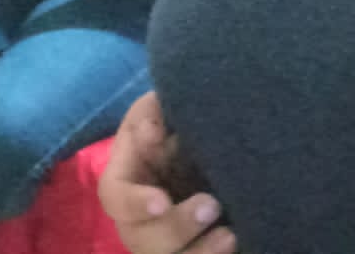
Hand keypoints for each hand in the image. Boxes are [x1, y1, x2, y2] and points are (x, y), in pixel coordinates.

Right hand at [99, 92, 234, 253]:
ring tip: (230, 234)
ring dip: (200, 253)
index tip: (162, 201)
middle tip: (212, 205)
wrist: (196, 154)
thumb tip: (152, 130)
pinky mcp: (188, 251)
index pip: (115, 199)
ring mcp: (163, 245)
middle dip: (177, 227)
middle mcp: (136, 223)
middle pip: (142, 240)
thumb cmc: (167, 132)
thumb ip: (150, 115)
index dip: (135, 204)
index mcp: (122, 184)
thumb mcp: (155, 114)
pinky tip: (239, 244)